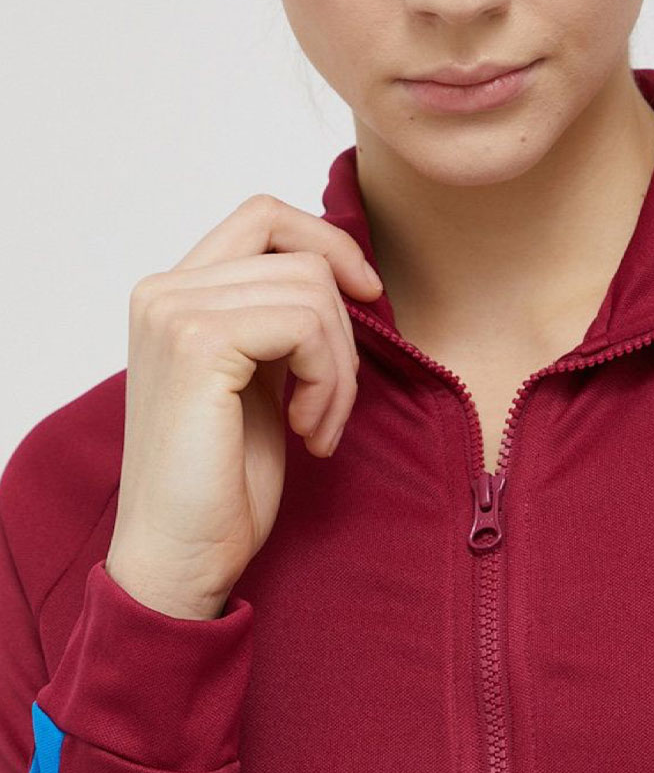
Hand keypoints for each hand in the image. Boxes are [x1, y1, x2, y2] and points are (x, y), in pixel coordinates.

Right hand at [105, 192, 382, 618]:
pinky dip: (329, 382)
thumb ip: (279, 324)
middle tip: (330, 409)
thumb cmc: (222, 483)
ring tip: (318, 428)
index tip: (370, 295)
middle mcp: (164, 290)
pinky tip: (309, 433)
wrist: (182, 554)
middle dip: (343, 337)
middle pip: (301, 259)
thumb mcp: (261, 382)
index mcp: (174, 295)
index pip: (264, 217)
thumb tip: (343, 277)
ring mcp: (175, 312)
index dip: (329, 245)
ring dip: (339, 370)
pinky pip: (307, 325)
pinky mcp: (199, 344)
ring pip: (313, 292)